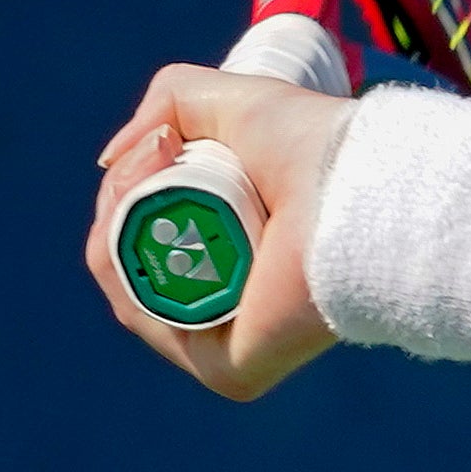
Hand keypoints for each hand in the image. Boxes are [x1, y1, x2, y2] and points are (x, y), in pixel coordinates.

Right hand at [83, 65, 353, 398]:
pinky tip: (142, 220)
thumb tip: (111, 160)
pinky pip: (141, 317)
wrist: (359, 183)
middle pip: (126, 259)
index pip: (144, 236)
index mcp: (231, 257)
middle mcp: (226, 304)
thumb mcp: (233, 103)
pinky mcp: (227, 368)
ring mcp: (222, 344)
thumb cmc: (317, 145)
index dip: (128, 189)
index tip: (157, 144)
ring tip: (157, 168)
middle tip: (157, 152)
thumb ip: (172, 104)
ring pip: (124, 284)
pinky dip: (122, 264)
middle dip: (117, 201)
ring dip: (114, 221)